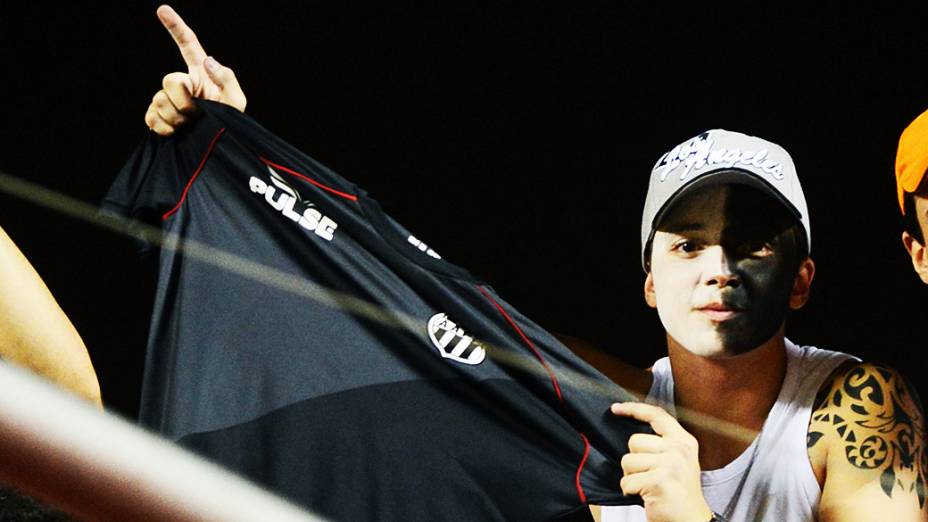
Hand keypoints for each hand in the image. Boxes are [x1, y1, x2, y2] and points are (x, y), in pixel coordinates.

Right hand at [144, 5, 246, 135]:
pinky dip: (164, 127)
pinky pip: (151, 117)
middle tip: (198, 114)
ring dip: (177, 118)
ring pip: (159, 101)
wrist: (219, 147)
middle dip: (184, 101)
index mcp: (200, 73)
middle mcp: (183, 84)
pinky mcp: (158, 117)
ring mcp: (168, 99)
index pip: (188, 45)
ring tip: (192, 125)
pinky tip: (178, 132)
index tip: (162, 9)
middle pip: (169, 80)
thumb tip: (207, 61)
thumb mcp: (237, 101)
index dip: (175, 26)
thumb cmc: (231, 123)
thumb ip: (226, 78)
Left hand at [612, 402, 713, 521]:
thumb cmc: (679, 492)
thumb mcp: (678, 460)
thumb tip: (632, 434)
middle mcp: (679, 450)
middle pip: (634, 441)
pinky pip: (627, 481)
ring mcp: (670, 464)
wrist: (691, 520)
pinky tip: (645, 495)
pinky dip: (630, 490)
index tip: (616, 408)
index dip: (634, 409)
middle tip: (649, 475)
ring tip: (648, 485)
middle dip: (634, 460)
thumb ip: (661, 444)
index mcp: (684, 441)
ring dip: (631, 476)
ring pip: (627, 461)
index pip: (656, 415)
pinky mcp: (658, 481)